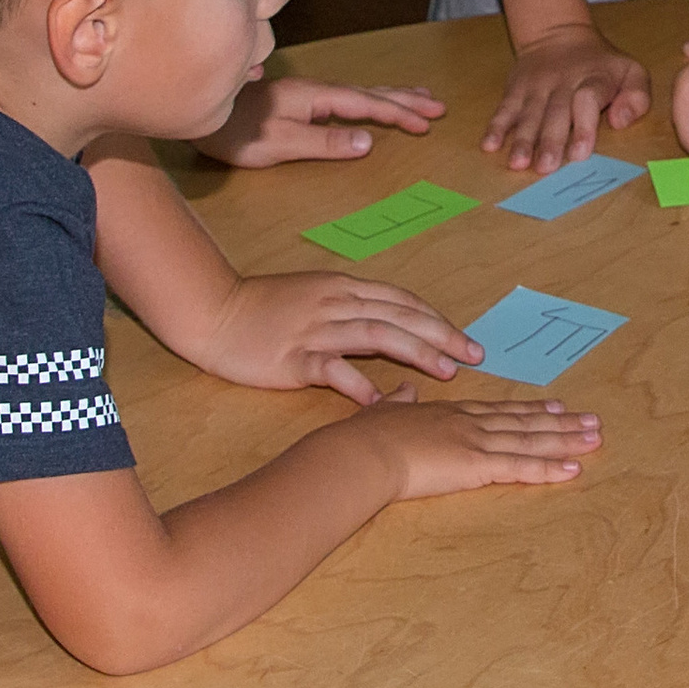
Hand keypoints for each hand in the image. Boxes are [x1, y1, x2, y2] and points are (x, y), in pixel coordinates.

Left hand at [198, 76, 446, 167]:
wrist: (201, 115)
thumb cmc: (237, 133)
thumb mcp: (280, 144)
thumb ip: (324, 143)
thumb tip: (369, 141)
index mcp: (317, 98)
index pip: (367, 105)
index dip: (399, 114)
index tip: (427, 124)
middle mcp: (317, 90)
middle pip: (371, 92)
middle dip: (406, 100)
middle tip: (439, 107)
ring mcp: (308, 93)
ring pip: (361, 92)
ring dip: (393, 95)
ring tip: (419, 97)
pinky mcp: (300, 100)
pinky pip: (347, 97)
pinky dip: (370, 98)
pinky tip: (371, 102)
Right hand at [202, 268, 482, 405]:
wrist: (214, 311)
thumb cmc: (264, 306)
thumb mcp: (315, 294)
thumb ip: (351, 306)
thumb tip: (391, 323)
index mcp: (344, 288)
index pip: (402, 300)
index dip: (436, 319)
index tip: (464, 338)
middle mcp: (336, 304)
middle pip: (400, 315)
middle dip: (442, 335)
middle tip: (474, 355)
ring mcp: (315, 330)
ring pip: (376, 335)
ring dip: (415, 353)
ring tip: (445, 372)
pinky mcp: (293, 358)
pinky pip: (332, 369)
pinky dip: (358, 383)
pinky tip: (379, 400)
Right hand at [343, 384, 603, 500]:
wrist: (361, 451)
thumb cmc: (365, 438)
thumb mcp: (384, 413)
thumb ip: (398, 404)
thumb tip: (403, 391)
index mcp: (449, 414)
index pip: (499, 411)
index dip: (529, 410)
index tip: (555, 406)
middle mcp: (470, 423)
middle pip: (524, 422)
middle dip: (561, 423)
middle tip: (591, 420)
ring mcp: (477, 442)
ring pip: (531, 440)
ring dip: (566, 440)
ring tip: (595, 437)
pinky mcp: (477, 465)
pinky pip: (521, 467)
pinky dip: (550, 468)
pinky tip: (573, 469)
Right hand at [485, 22, 650, 169]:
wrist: (559, 34)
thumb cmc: (601, 65)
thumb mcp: (631, 71)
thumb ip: (637, 97)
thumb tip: (620, 122)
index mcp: (595, 79)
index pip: (589, 99)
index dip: (584, 126)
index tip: (580, 152)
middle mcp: (563, 83)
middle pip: (556, 113)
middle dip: (550, 141)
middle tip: (546, 168)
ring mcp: (536, 86)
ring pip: (529, 114)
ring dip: (523, 140)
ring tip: (519, 163)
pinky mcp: (515, 89)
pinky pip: (505, 108)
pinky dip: (496, 127)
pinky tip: (489, 145)